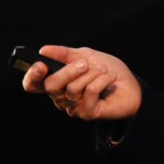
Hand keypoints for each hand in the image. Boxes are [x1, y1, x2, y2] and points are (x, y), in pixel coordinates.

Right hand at [21, 45, 140, 120]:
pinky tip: (110, 78)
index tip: (40, 64)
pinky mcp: (88, 113)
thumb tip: (44, 50)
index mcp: (57, 82)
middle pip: (51, 86)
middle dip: (68, 71)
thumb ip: (65, 54)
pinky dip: (101, 80)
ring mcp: (73, 107)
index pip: (33, 84)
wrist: (131, 85)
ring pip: (73, 88)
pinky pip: (89, 93)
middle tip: (85, 63)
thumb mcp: (87, 55)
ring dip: (92, 73)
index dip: (32, 76)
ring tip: (104, 70)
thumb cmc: (107, 71)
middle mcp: (61, 97)